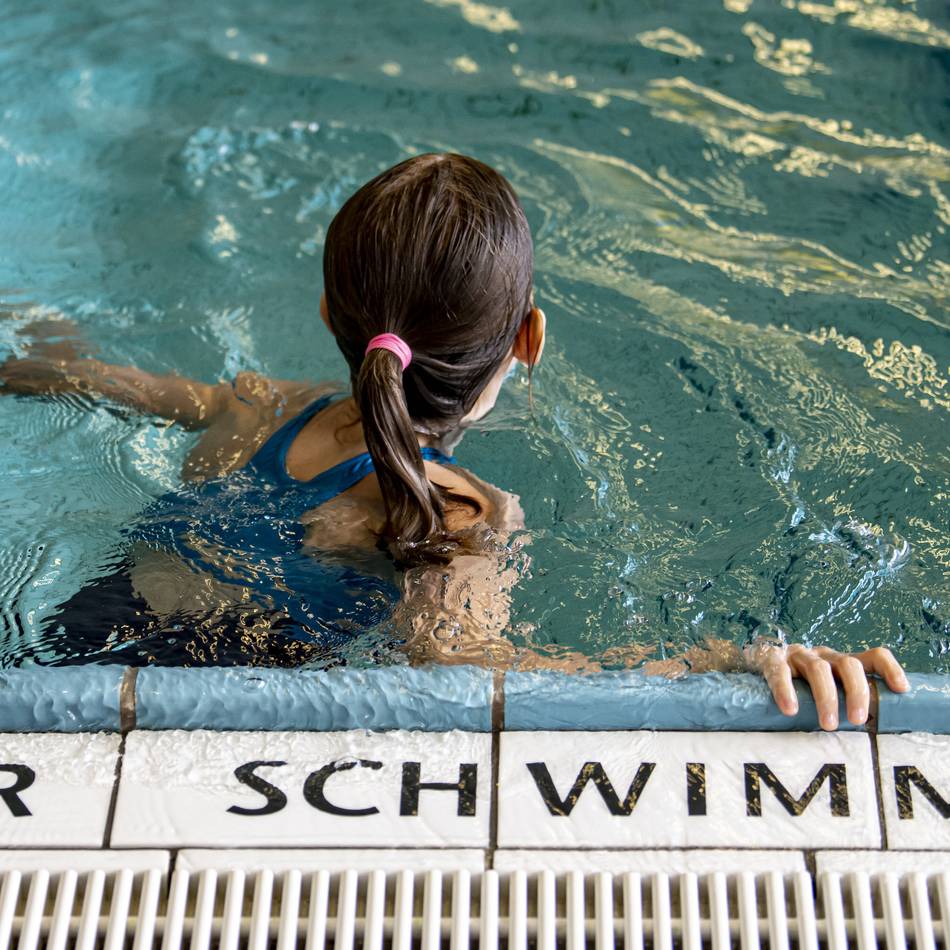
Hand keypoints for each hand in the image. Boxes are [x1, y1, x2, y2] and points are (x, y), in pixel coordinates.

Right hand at [749, 643, 908, 729]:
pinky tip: (790, 709)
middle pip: (848, 664)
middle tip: (858, 720)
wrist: (755, 665)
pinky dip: (786, 690)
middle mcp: (824, 656)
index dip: (890, 670)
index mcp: (842, 663)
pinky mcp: (772, 659)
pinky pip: (780, 672)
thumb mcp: (827, 695)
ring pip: (818, 668)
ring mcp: (798, 655)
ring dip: (826, 696)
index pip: (873, 657)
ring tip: (828, 725)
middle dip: (856, 692)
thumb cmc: (798, 691)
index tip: (901, 690)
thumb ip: (844, 708)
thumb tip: (872, 742)